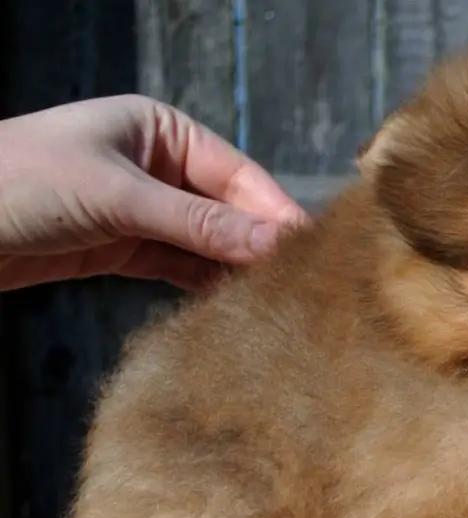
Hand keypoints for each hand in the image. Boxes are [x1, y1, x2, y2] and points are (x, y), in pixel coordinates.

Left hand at [0, 94, 305, 290]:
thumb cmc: (22, 181)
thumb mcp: (118, 197)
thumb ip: (197, 225)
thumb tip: (273, 244)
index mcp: (162, 131)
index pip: (237, 176)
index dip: (273, 214)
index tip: (309, 251)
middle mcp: (160, 169)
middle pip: (227, 212)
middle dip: (257, 246)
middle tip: (299, 286)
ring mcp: (145, 212)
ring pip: (206, 244)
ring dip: (234, 271)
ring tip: (273, 302)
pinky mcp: (127, 250)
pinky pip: (180, 268)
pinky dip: (204, 286)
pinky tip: (232, 305)